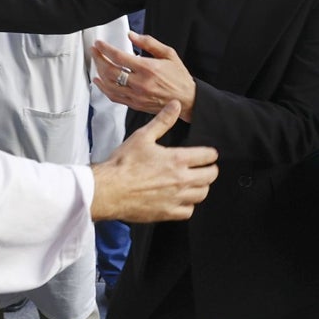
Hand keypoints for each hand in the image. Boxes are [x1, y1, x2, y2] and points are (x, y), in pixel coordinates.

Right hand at [90, 100, 217, 221]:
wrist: (108, 190)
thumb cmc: (123, 164)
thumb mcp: (143, 136)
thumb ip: (162, 121)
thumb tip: (175, 105)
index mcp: (177, 159)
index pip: (208, 156)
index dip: (210, 153)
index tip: (208, 154)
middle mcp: (181, 180)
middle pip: (210, 176)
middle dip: (210, 170)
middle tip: (205, 168)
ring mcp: (175, 198)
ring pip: (202, 194)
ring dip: (201, 187)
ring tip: (195, 183)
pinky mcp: (167, 213)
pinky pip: (189, 212)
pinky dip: (188, 206)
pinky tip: (181, 200)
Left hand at [91, 31, 196, 120]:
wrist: (187, 99)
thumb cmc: (179, 77)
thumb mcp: (169, 54)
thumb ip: (149, 43)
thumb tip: (132, 35)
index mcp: (148, 68)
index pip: (119, 57)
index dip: (105, 49)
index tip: (99, 44)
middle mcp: (140, 83)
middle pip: (110, 71)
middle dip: (99, 59)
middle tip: (94, 51)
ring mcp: (136, 96)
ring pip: (109, 85)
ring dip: (99, 73)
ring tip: (96, 63)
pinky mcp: (135, 104)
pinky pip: (114, 97)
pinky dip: (103, 89)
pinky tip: (99, 81)